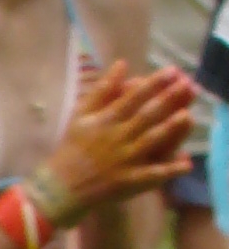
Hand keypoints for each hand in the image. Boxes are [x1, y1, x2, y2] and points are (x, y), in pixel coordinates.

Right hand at [38, 62, 196, 221]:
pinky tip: (186, 164)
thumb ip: (102, 89)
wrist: (60, 185)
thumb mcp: (81, 114)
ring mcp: (123, 160)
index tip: (172, 71)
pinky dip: (168, 170)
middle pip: (145, 116)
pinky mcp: (128, 180)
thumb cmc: (71, 146)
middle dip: (167, 100)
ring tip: (186, 116)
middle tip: (187, 85)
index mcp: (106, 120)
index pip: (133, 97)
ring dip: (169, 129)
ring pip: (149, 141)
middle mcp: (116, 137)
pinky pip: (151, 175)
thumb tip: (122, 63)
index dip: (153, 83)